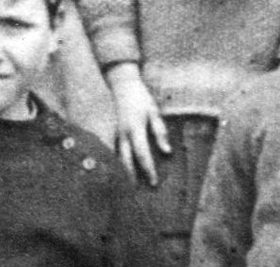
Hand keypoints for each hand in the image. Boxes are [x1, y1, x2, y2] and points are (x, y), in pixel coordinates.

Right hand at [106, 64, 168, 184]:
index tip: (154, 182)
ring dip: (121, 172)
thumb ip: (160, 132)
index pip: (142, 154)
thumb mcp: (154, 112)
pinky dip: (116, 162)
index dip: (148, 169)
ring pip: (116, 157)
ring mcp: (115, 133)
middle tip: (135, 194)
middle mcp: (122, 134)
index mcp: (135, 129)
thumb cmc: (141, 99)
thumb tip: (167, 152)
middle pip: (125, 160)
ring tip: (126, 188)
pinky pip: (113, 150)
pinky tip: (119, 172)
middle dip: (131, 177)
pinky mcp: (112, 132)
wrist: (122, 85)